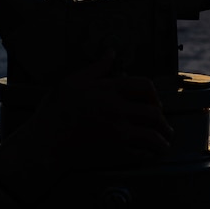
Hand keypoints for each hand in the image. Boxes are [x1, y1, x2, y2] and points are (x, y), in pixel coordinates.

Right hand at [0, 52, 173, 200]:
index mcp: (109, 91)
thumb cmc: (55, 111)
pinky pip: (142, 155)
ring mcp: (118, 133)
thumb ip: (96, 68)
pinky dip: (150, 155)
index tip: (154, 102)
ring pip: (152, 136)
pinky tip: (150, 155)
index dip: (153, 94)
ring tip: (164, 144)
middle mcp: (118, 111)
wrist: (45, 143)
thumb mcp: (72, 81)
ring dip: (162, 141)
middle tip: (164, 126)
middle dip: (162, 121)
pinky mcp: (115, 154)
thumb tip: (110, 53)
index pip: (144, 87)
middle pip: (154, 113)